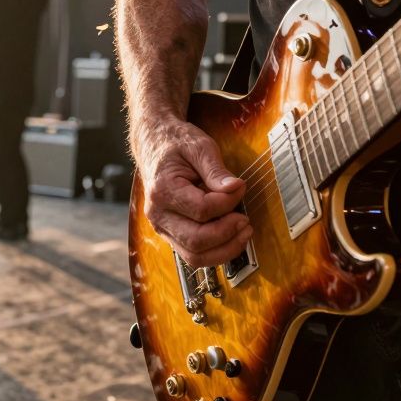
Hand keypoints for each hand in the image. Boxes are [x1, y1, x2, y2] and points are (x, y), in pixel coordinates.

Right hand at [134, 117, 249, 267]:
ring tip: (244, 232)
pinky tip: (232, 237)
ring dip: (225, 250)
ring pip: (195, 256)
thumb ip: (216, 170)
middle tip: (246, 220)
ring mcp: (162, 227)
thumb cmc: (176, 145)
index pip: (201, 210)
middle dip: (228, 233)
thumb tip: (236, 188)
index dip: (227, 203)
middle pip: (196, 240)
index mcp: (163, 190)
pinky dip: (216, 252)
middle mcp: (158, 214)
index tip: (241, 188)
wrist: (155, 147)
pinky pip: (193, 255)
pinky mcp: (170, 234)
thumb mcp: (199, 147)